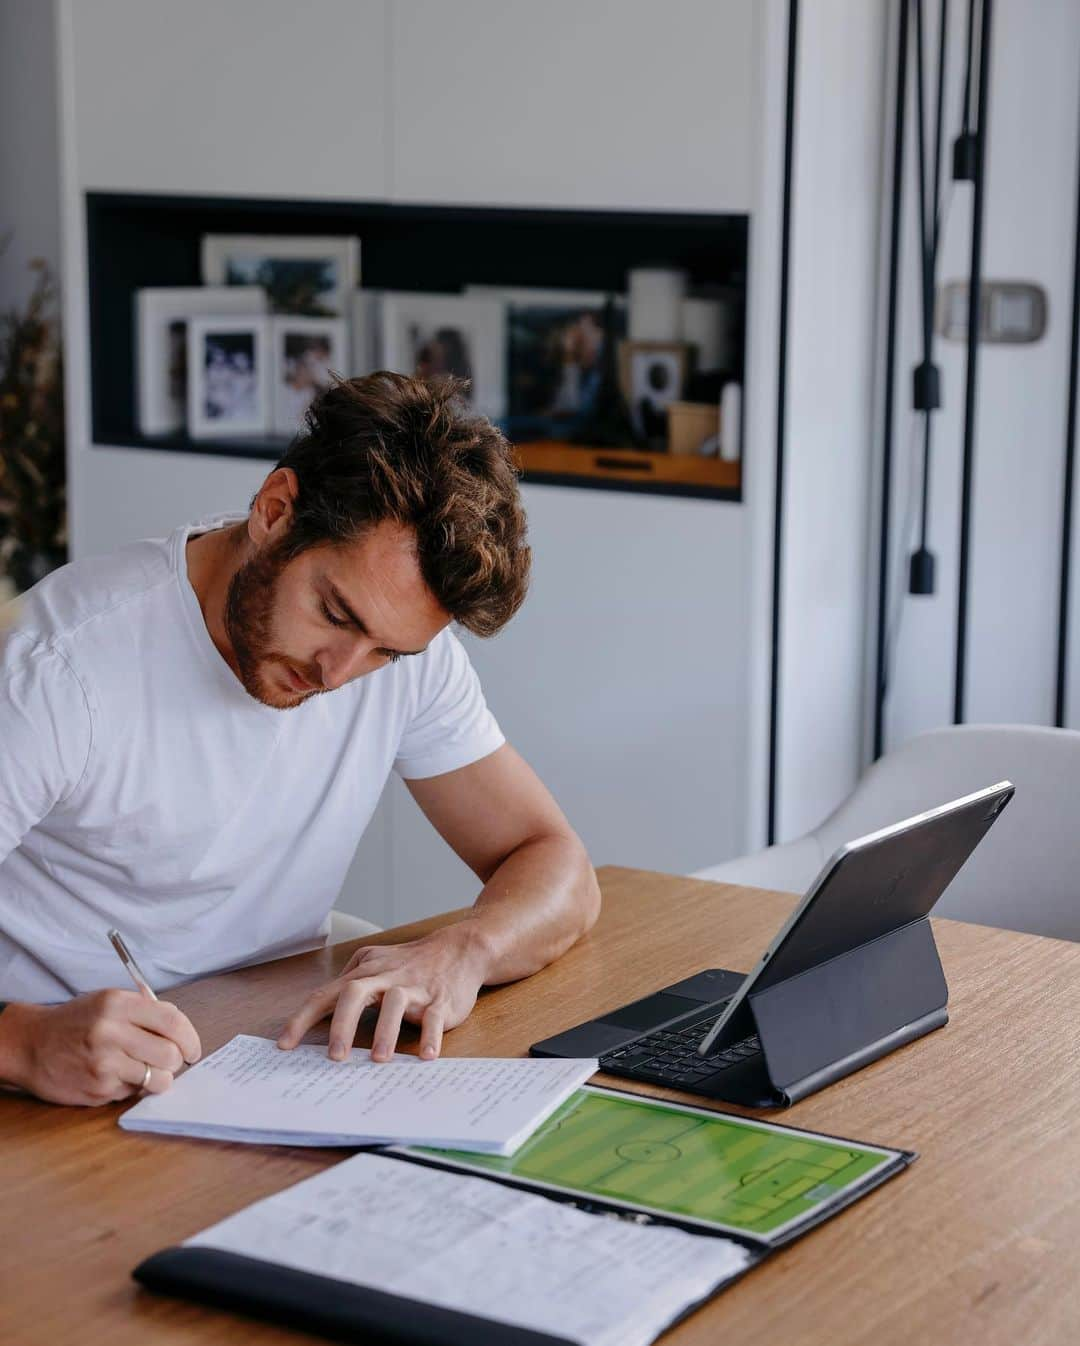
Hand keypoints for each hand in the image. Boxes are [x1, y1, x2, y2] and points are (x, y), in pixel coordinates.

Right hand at [0, 990, 201, 1105]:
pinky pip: (133, 1092)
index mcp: (118, 1005)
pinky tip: (116, 1075)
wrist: (31, 1044)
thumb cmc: (76, 1021)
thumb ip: (146, 1010)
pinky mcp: (97, 1089)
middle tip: (171, 1061)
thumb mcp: (109, 1001)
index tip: (193, 1049)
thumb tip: (181, 1028)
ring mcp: (103, 1064)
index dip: (191, 1038)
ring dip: (159, 1078)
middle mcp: (111, 1033)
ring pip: (158, 1079)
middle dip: (177, 1061)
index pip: (172, 1022)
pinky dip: (132, 1086)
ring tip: (145, 1070)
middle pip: (170, 1054)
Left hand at [277, 924, 490, 1062]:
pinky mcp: (441, 1000)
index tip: (284, 1045)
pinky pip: (435, 1017)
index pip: (327, 995)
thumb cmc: (412, 962)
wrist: (460, 949)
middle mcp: (386, 977)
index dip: (303, 1019)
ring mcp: (414, 987)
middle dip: (342, 1024)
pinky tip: (426, 1055)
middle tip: (334, 1057)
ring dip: (386, 1031)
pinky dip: (431, 1036)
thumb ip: (350, 981)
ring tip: (378, 1060)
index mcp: (366, 973)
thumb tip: (320, 1007)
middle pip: (356, 993)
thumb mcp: (377, 962)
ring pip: (395, 1003)